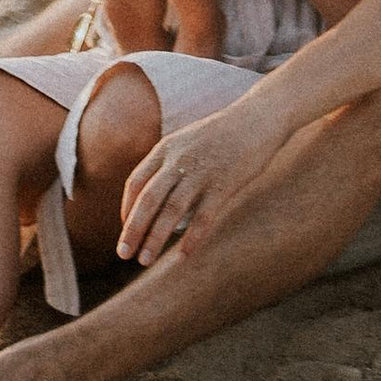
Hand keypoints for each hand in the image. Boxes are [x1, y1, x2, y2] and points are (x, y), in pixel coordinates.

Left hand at [116, 90, 290, 262]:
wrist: (256, 119)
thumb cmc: (220, 135)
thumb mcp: (186, 141)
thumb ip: (169, 163)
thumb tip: (153, 195)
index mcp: (166, 148)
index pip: (136, 182)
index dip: (127, 209)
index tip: (126, 230)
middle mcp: (179, 160)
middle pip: (147, 199)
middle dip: (133, 229)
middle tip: (123, 255)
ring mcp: (201, 172)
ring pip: (171, 210)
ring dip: (155, 238)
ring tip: (145, 261)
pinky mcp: (224, 184)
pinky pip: (203, 216)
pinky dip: (191, 237)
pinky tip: (183, 255)